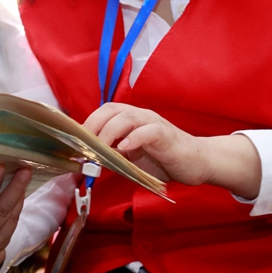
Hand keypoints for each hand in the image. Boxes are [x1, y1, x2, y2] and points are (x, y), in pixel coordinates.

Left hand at [85, 102, 260, 198]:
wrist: (196, 163)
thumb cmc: (162, 159)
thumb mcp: (131, 159)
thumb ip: (112, 157)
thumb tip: (87, 162)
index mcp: (129, 119)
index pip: (104, 112)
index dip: (87, 123)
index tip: (74, 141)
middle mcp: (140, 117)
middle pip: (111, 110)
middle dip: (93, 125)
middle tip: (83, 144)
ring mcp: (154, 124)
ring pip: (127, 117)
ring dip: (109, 131)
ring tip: (100, 147)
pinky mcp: (167, 136)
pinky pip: (149, 131)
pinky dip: (134, 138)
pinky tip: (124, 149)